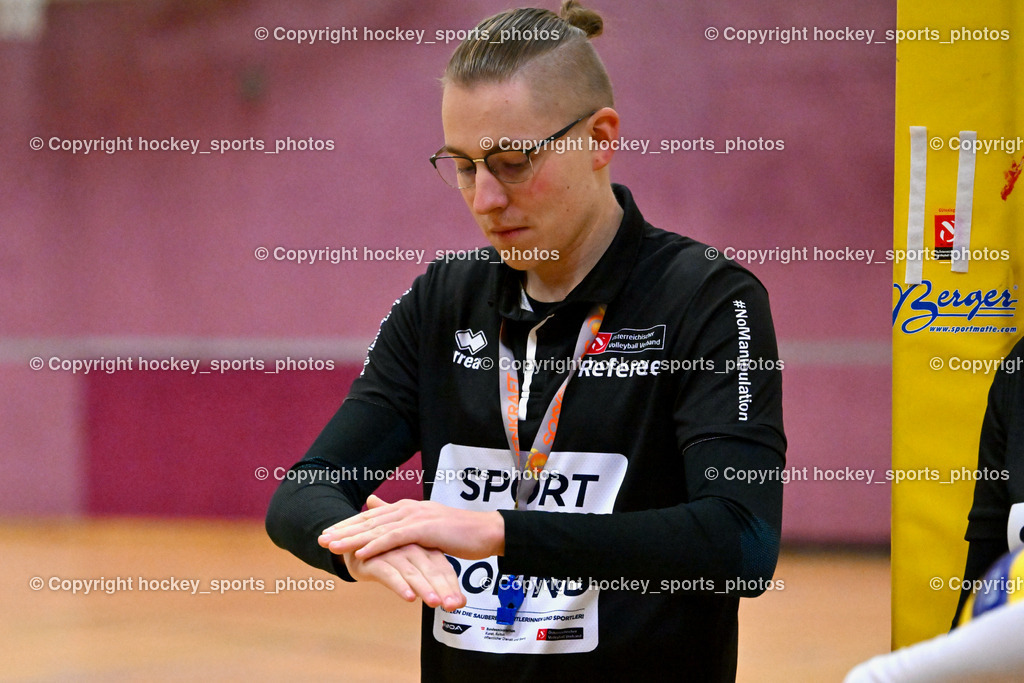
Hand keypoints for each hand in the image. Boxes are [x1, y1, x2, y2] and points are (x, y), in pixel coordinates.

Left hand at [319, 495, 504, 561]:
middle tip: (320, 538)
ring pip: (377, 529)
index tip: (328, 532)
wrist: (486, 531)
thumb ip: (406, 523)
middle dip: (343, 530)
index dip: (348, 525)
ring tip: (332, 546)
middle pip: (368, 520)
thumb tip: (394, 520)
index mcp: (408, 508)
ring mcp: (416, 517)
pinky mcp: (425, 529)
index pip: (371, 517)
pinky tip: (360, 553)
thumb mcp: (428, 526)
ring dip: (352, 538)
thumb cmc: (459, 533)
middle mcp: (408, 509)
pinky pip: (395, 539)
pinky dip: (376, 545)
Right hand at [342, 543, 465, 610]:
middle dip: (443, 589)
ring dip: (424, 587)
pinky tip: (408, 596)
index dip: (452, 585)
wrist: (354, 546)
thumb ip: (435, 583)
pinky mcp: (375, 560)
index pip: (442, 567)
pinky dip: (400, 585)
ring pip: (412, 572)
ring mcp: (393, 552)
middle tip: (453, 605)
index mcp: (424, 547)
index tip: (460, 603)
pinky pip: (389, 573)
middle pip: (431, 569)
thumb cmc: (390, 558)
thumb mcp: (414, 569)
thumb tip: (460, 603)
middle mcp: (411, 548)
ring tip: (434, 602)